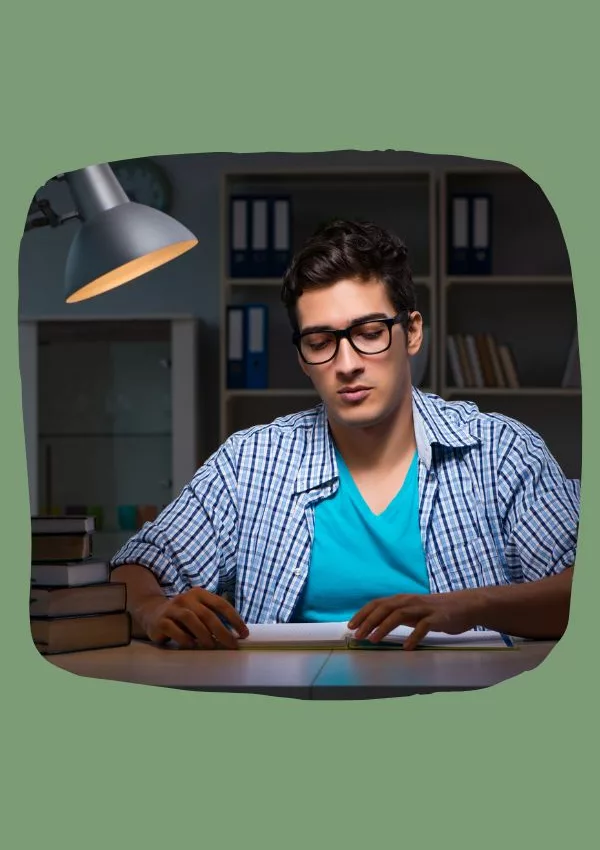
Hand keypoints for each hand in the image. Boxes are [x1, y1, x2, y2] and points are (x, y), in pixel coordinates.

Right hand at [141, 588, 249, 649]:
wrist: (151, 612)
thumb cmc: (182, 615)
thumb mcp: (198, 610)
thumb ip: (212, 618)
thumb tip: (234, 635)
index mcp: (199, 594)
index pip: (221, 604)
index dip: (234, 619)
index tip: (244, 633)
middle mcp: (186, 598)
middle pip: (207, 614)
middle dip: (222, 631)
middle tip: (232, 645)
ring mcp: (172, 608)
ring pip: (191, 619)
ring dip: (204, 635)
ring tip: (212, 646)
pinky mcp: (161, 621)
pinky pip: (174, 630)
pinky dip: (185, 639)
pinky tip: (192, 646)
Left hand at [347, 590, 482, 650]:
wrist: (465, 605)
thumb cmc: (435, 611)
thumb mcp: (412, 610)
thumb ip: (396, 615)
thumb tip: (374, 625)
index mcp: (402, 599)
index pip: (377, 603)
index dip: (363, 614)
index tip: (351, 626)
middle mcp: (410, 601)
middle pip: (385, 608)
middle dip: (369, 621)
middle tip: (358, 636)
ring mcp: (423, 608)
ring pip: (399, 615)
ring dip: (384, 627)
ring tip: (373, 640)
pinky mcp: (437, 618)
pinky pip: (423, 627)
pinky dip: (413, 637)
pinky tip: (406, 647)